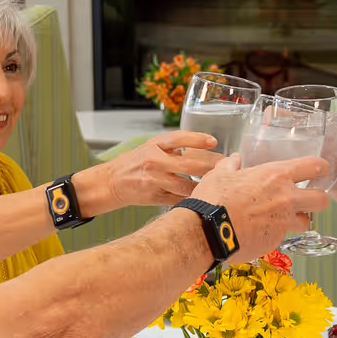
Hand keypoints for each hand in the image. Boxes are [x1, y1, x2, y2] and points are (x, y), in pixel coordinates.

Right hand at [81, 131, 220, 211]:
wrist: (111, 183)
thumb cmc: (134, 163)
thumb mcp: (151, 147)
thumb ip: (173, 146)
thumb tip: (201, 147)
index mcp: (154, 145)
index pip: (179, 138)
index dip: (198, 139)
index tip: (214, 141)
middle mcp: (155, 162)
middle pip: (189, 164)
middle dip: (211, 166)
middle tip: (225, 166)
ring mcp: (155, 181)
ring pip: (187, 185)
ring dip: (205, 186)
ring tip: (219, 184)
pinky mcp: (155, 197)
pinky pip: (179, 199)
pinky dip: (192, 198)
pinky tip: (204, 197)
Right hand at [193, 153, 328, 261]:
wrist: (207, 231)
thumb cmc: (213, 199)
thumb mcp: (220, 174)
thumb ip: (231, 165)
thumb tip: (234, 159)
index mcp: (276, 176)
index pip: (314, 167)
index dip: (321, 168)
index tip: (320, 169)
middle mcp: (286, 199)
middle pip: (322, 200)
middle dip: (317, 198)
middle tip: (306, 198)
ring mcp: (283, 223)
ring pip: (305, 222)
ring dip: (298, 219)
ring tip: (283, 218)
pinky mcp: (275, 241)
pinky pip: (282, 236)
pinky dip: (274, 233)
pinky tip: (259, 231)